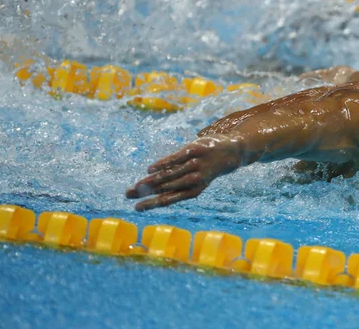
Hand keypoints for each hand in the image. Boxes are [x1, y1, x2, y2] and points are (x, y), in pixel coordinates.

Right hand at [126, 135, 242, 210]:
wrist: (231, 152)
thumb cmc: (207, 169)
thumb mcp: (195, 180)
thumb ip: (175, 185)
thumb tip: (151, 192)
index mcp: (193, 191)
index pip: (168, 200)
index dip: (152, 204)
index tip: (136, 208)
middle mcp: (193, 180)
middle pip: (164, 188)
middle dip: (145, 192)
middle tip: (128, 194)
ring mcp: (194, 165)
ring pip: (168, 175)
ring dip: (150, 180)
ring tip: (136, 185)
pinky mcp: (193, 151)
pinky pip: (175, 159)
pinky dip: (162, 164)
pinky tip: (150, 169)